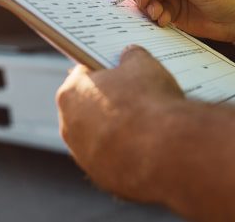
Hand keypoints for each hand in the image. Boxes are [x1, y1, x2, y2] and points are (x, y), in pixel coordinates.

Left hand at [56, 45, 183, 199]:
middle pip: (89, 107)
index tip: (117, 68)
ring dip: (117, 131)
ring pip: (100, 138)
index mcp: (71, 94)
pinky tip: (150, 146)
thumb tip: (131, 55)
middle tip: (135, 94)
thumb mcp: (143, 63)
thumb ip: (131, 56)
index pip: (83, 74)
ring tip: (147, 122)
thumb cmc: (148, 102)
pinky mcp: (104, 179)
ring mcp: (85, 157)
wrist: (165, 150)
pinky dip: (128, 154)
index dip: (103, 69)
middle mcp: (69, 127)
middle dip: (109, 100)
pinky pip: (115, 160)